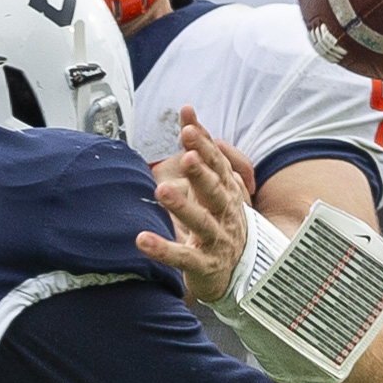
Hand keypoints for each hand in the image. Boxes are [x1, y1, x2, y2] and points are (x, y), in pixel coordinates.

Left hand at [138, 106, 254, 302]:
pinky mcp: (204, 264)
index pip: (218, 164)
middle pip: (215, 190)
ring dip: (183, 206)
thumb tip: (190, 113)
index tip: (188, 128)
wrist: (241, 269)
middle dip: (202, 173)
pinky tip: (142, 239)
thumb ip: (203, 150)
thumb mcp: (217, 184)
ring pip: (202, 222)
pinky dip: (163, 249)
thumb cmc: (222, 219)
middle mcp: (226, 213)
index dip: (204, 145)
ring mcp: (217, 240)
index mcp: (227, 191)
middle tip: (187, 157)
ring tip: (162, 190)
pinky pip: (183, 257)